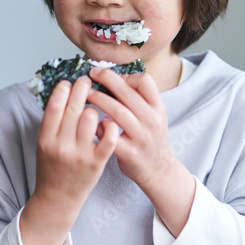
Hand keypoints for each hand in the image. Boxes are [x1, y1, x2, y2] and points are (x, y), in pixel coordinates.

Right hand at [21, 76, 118, 244]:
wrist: (57, 199)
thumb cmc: (51, 168)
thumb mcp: (43, 145)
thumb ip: (51, 123)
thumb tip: (62, 93)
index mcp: (45, 140)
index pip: (54, 107)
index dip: (63, 90)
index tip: (69, 82)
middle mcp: (61, 146)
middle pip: (74, 109)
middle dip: (82, 89)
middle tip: (86, 81)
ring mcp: (80, 155)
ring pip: (91, 117)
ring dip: (95, 108)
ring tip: (95, 107)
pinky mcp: (96, 163)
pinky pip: (108, 137)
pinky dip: (109, 125)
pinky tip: (108, 122)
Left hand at [86, 68, 173, 188]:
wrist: (158, 170)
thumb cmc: (150, 138)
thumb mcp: (153, 116)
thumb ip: (138, 100)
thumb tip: (112, 78)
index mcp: (158, 108)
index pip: (145, 81)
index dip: (126, 75)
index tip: (111, 75)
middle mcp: (152, 121)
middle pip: (127, 93)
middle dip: (107, 80)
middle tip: (91, 74)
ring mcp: (141, 137)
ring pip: (117, 112)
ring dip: (98, 99)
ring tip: (85, 95)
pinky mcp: (130, 153)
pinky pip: (109, 135)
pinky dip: (99, 127)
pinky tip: (93, 125)